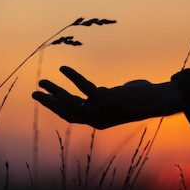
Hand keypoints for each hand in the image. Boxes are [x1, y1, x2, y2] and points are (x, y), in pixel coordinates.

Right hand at [32, 66, 182, 128]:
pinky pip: (83, 87)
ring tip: (42, 81)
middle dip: (48, 103)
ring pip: (70, 102)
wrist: (156, 101)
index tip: (43, 99)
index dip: (55, 108)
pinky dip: (72, 77)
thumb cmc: (139, 99)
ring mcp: (100, 111)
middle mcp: (96, 119)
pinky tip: (63, 68)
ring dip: (54, 92)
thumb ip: (103, 97)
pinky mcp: (105, 100)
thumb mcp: (116, 99)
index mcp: (97, 121)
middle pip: (65, 111)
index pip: (70, 116)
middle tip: (33, 93)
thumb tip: (96, 90)